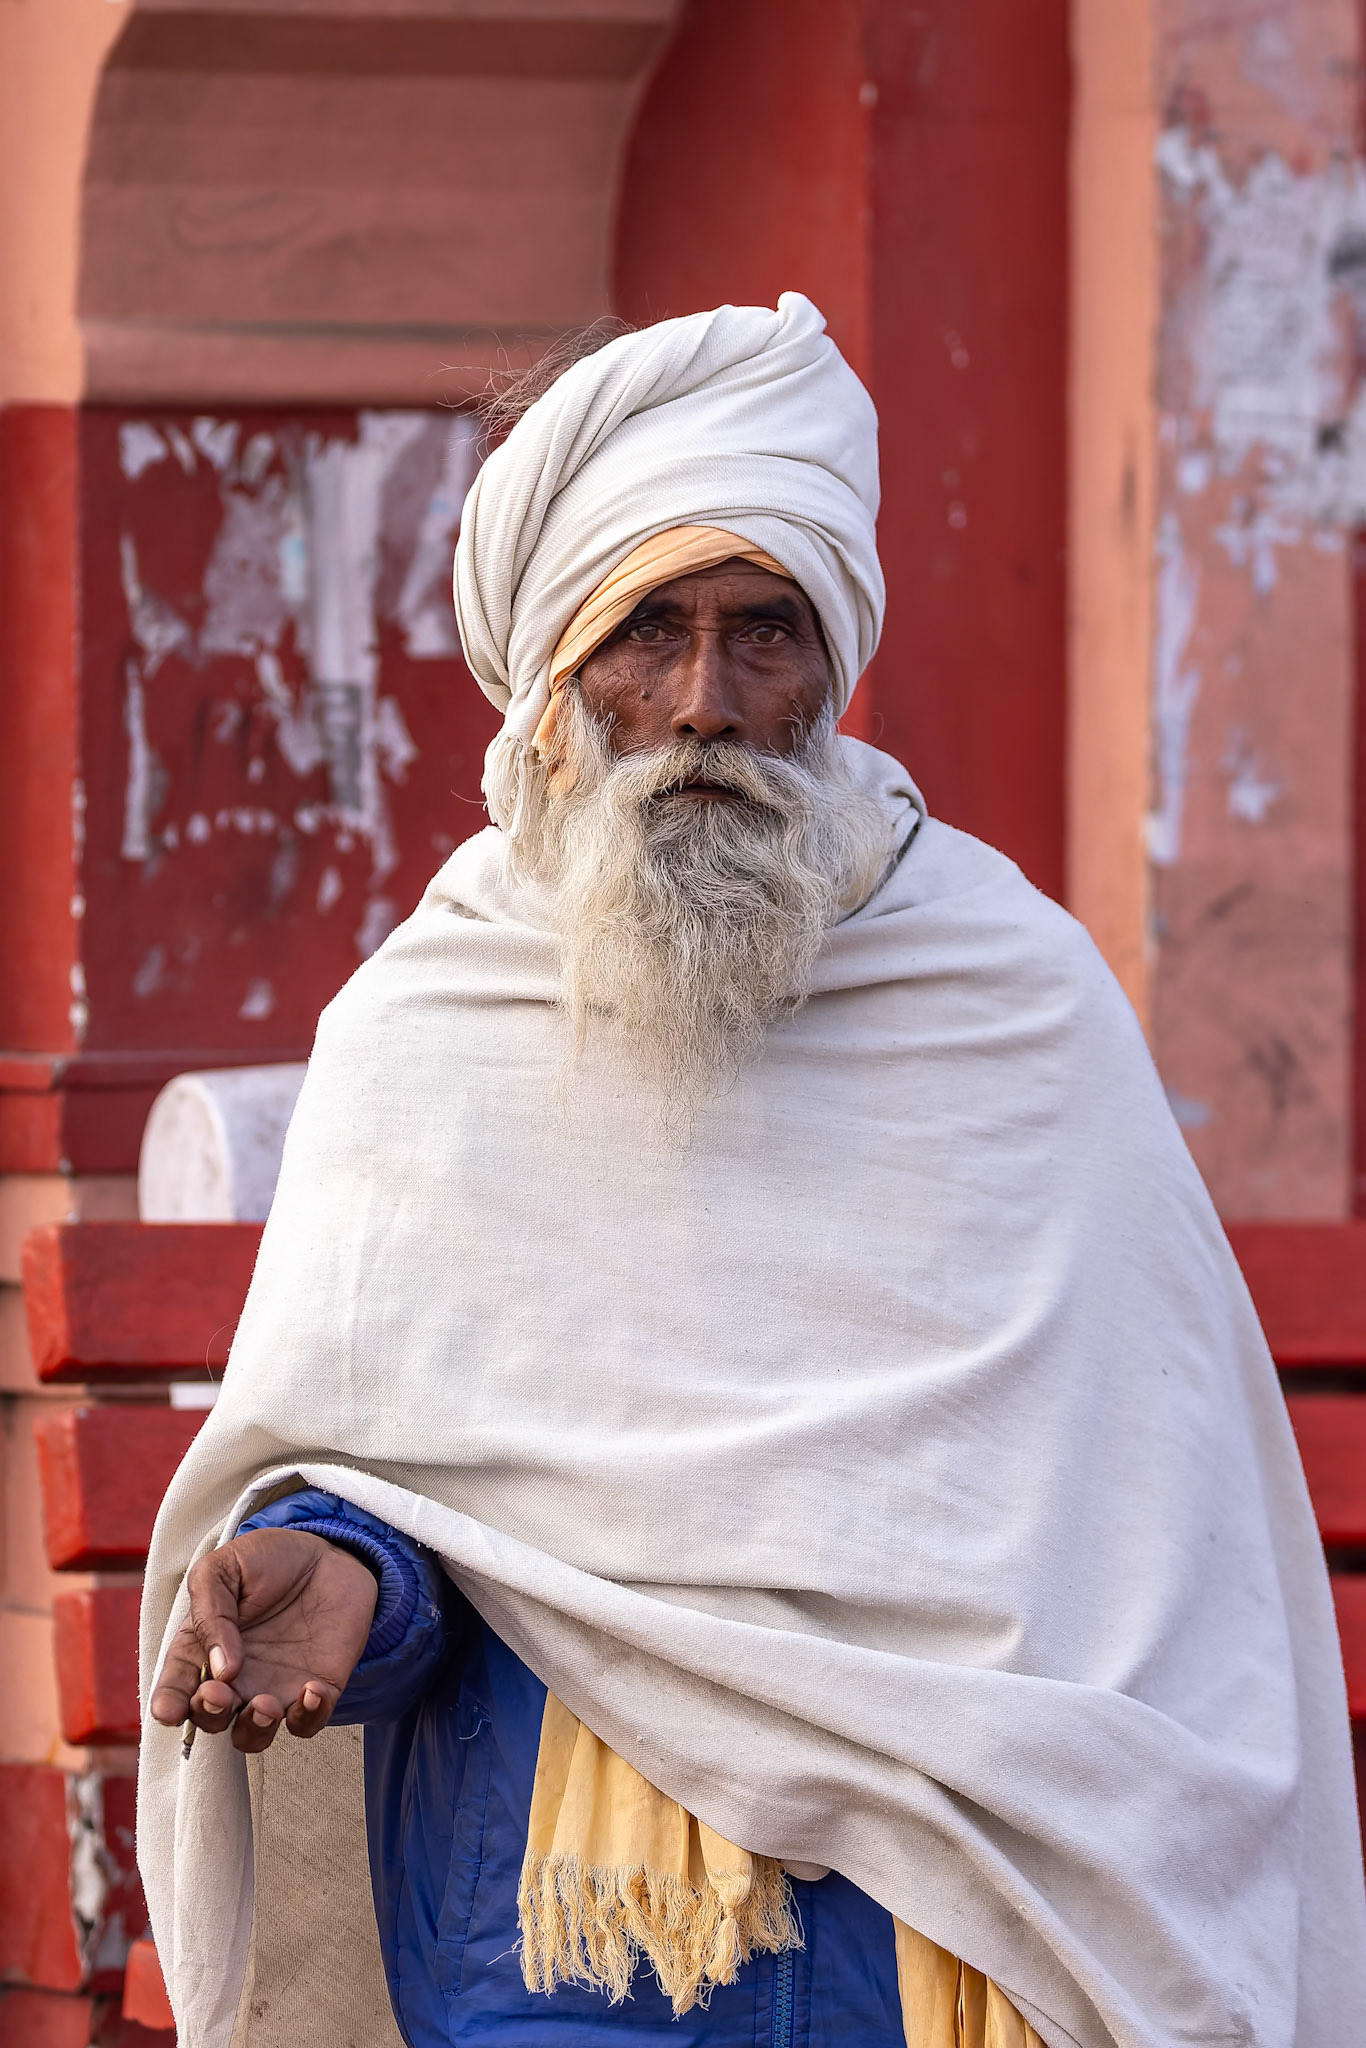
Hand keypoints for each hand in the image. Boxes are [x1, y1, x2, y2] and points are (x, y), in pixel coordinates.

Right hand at [150, 1526, 378, 1751]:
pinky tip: (312, 1689)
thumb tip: (219, 1667)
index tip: (169, 1712)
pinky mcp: (316, 1690)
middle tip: (220, 1693)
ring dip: (255, 1729)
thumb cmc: (268, 1560)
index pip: (175, 1688)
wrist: (327, 1552)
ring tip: (265, 1704)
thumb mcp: (224, 1568)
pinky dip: (308, 1716)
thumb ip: (210, 1611)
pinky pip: (307, 1723)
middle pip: (210, 1719)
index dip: (168, 1705)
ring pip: (253, 1735)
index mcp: (202, 1649)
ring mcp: (273, 1687)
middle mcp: (234, 1678)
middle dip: (209, 1715)